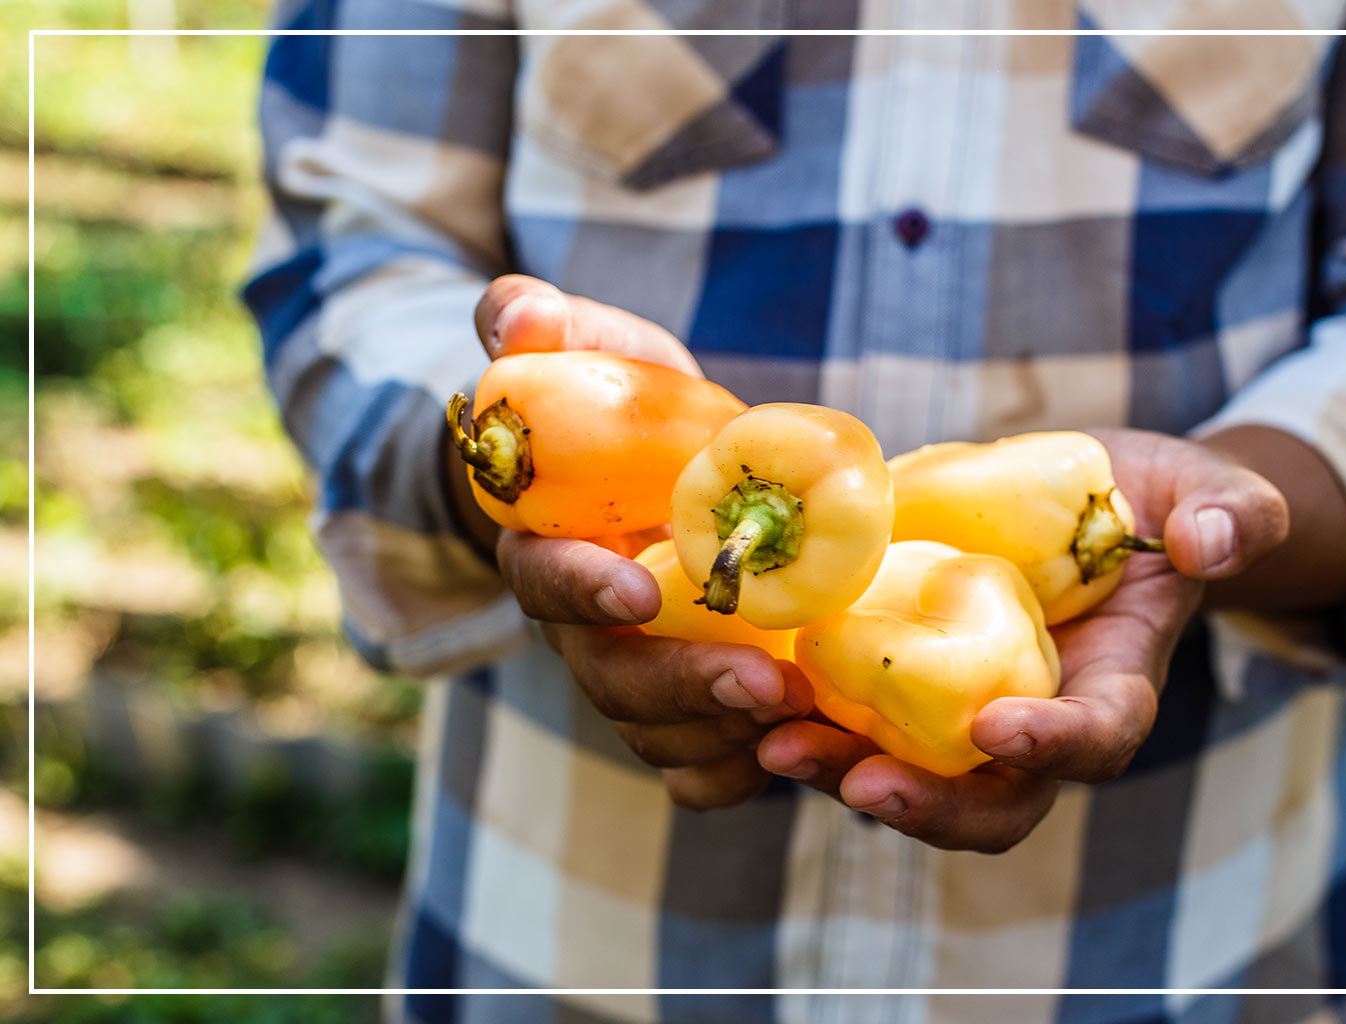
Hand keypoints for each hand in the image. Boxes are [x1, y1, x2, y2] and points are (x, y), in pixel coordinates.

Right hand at [452, 276, 813, 808]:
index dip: (583, 591)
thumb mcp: (594, 353)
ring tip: (802, 714)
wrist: (665, 472)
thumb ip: (544, 329)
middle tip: (763, 681)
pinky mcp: (684, 709)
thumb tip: (518, 312)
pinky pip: (694, 770)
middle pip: (609, 679)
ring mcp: (630, 675)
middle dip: (683, 684)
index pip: (544, 582)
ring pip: (654, 733)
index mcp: (547, 547)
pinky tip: (792, 752)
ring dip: (722, 734)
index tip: (639, 591)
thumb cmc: (628, 406)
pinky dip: (735, 774)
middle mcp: (580, 628)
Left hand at [757, 427, 1294, 852]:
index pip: (1094, 741)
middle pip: (991, 800)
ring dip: (840, 769)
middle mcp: (1032, 719)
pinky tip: (751, 696)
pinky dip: (807, 716)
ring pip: (907, 771)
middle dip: (928, 805)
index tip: (1001, 726)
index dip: (1054, 746)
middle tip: (859, 784)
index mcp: (1112, 688)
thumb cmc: (1153, 503)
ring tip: (775, 744)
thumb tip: (1206, 544)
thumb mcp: (1209, 492)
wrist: (1089, 503)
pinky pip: (854, 717)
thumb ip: (1233, 514)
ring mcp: (960, 705)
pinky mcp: (901, 676)